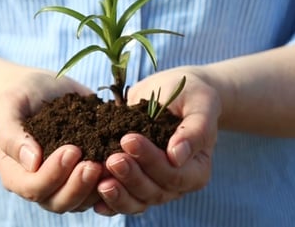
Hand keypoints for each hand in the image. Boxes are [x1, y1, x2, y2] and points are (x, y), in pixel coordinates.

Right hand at [0, 70, 103, 212]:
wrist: (45, 89)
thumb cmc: (23, 96)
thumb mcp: (10, 105)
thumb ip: (12, 133)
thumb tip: (32, 162)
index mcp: (15, 173)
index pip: (33, 188)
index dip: (53, 174)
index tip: (72, 149)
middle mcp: (39, 185)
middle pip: (59, 202)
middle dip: (78, 185)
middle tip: (95, 164)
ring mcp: (64, 184)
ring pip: (81, 202)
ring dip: (97, 187)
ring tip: (111, 164)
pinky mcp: (85, 177)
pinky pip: (99, 190)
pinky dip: (111, 181)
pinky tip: (122, 162)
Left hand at [94, 67, 220, 214]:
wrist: (174, 92)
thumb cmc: (192, 96)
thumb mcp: (200, 105)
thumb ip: (194, 131)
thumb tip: (176, 156)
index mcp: (197, 169)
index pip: (174, 174)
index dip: (151, 161)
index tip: (128, 139)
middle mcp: (177, 183)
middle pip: (154, 191)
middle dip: (131, 177)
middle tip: (111, 158)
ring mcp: (155, 185)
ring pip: (137, 201)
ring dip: (118, 193)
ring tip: (99, 181)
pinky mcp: (136, 181)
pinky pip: (123, 198)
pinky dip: (109, 201)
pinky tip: (93, 197)